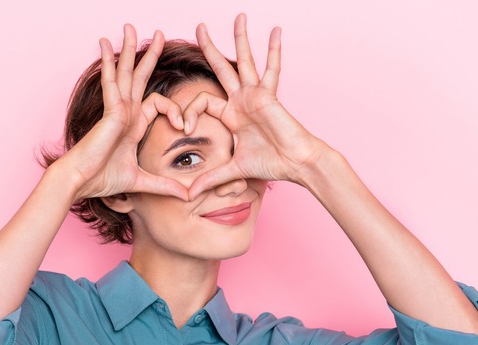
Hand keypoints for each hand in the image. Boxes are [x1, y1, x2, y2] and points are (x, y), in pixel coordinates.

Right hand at [64, 25, 188, 200]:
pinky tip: (108, 45)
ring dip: (129, 49)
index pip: (158, 103)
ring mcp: (117, 109)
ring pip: (125, 72)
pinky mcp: (111, 111)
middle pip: (139, 76)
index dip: (176, 110)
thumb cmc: (103, 180)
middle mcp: (125, 112)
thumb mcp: (142, 182)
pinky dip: (110, 63)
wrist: (81, 181)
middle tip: (159, 33)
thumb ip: (164, 186)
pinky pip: (112, 81)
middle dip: (148, 55)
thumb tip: (187, 196)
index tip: (185, 127)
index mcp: (133, 124)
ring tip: (131, 27)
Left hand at [185, 14, 327, 197]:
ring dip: (239, 38)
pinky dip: (273, 50)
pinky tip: (276, 31)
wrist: (296, 164)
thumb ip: (211, 178)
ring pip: (244, 60)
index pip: (203, 102)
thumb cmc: (271, 164)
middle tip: (198, 27)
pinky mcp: (267, 95)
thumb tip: (188, 195)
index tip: (181, 128)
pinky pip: (271, 68)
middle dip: (209, 48)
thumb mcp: (233, 170)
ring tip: (238, 16)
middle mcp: (242, 100)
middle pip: (221, 68)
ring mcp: (255, 95)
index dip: (187, 112)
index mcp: (232, 115)